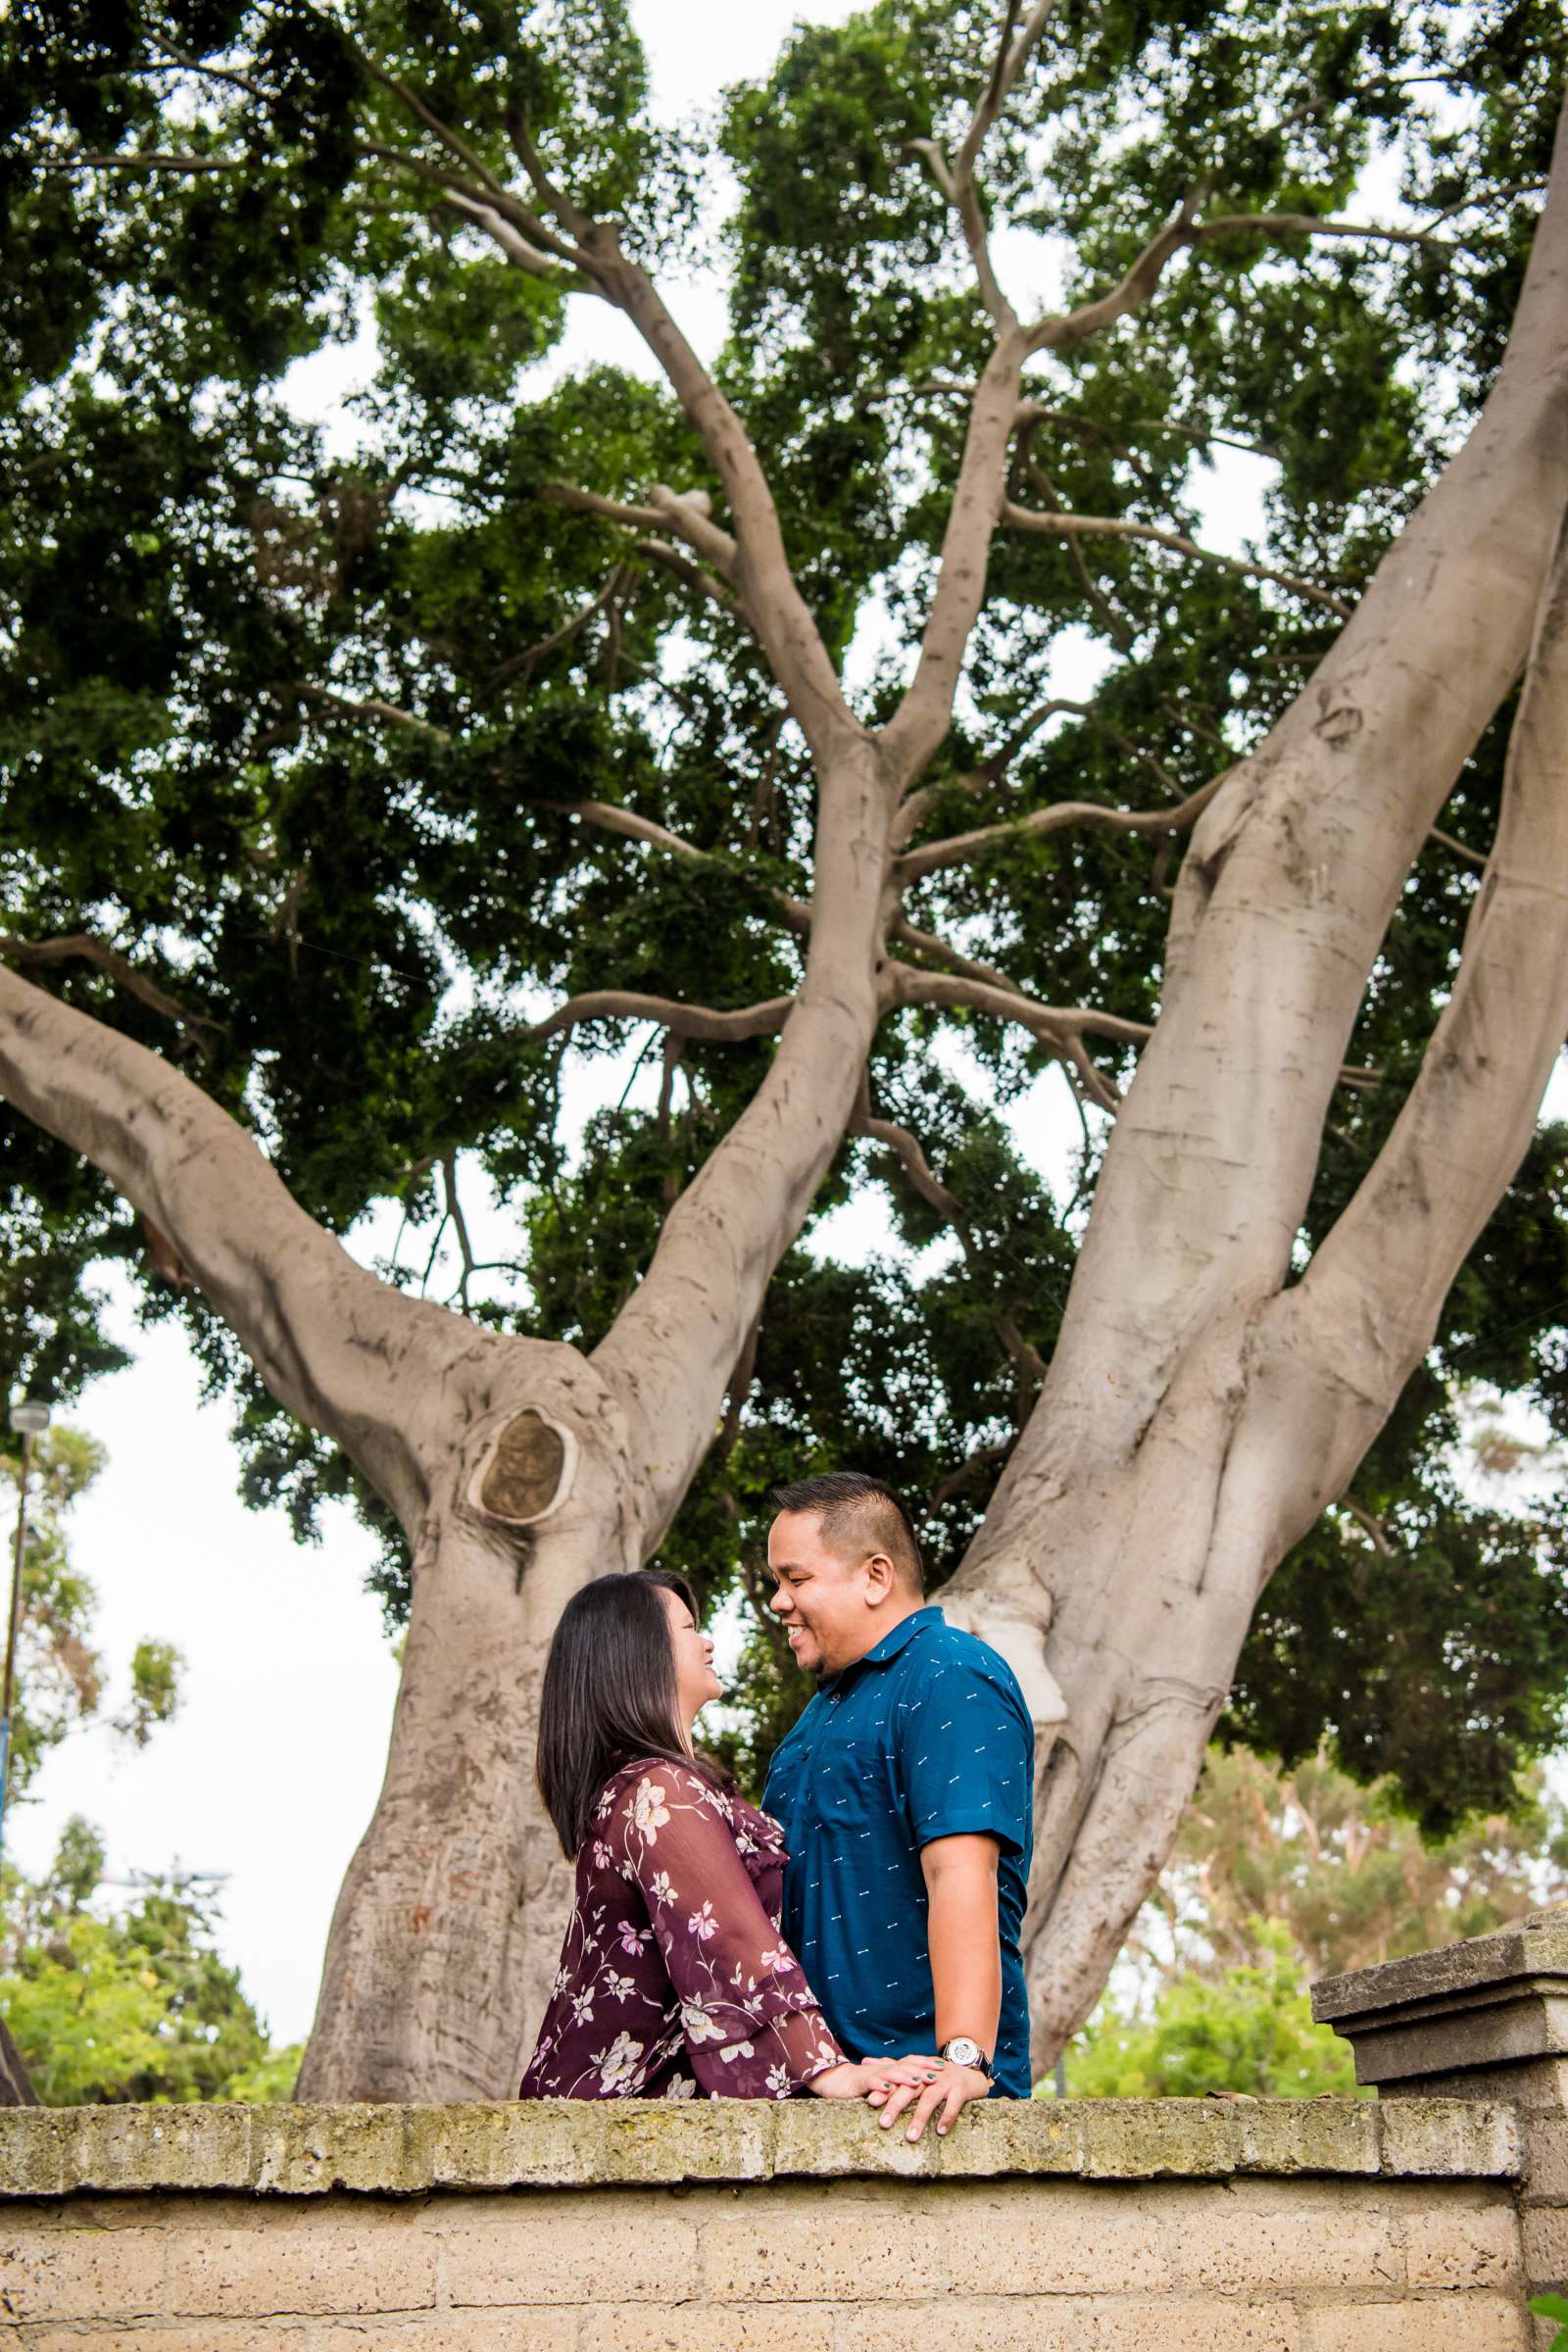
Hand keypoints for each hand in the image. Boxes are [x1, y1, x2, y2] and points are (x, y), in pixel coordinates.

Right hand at [808, 2054, 938, 2099]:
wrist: (832, 2081)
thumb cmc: (858, 2086)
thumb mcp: (881, 2087)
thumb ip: (896, 2088)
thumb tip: (917, 2093)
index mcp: (889, 2069)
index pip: (910, 2063)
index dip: (926, 2063)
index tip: (944, 2066)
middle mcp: (882, 2069)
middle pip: (905, 2066)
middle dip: (922, 2069)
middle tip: (938, 2073)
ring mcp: (871, 2074)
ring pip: (890, 2073)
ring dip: (905, 2077)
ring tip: (918, 2081)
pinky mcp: (858, 2083)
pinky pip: (869, 2083)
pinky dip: (879, 2085)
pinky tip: (887, 2089)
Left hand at [866, 2059, 990, 2139]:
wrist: (969, 2066)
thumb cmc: (937, 2072)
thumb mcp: (914, 2067)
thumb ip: (891, 2066)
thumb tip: (864, 2061)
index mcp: (915, 2070)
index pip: (898, 2079)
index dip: (884, 2090)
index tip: (869, 2101)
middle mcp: (928, 2075)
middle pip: (910, 2089)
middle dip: (896, 2105)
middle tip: (884, 2123)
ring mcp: (945, 2081)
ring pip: (930, 2099)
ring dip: (919, 2118)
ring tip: (910, 2137)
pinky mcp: (961, 2089)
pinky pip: (953, 2104)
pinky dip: (947, 2117)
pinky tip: (940, 2131)